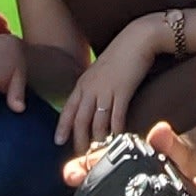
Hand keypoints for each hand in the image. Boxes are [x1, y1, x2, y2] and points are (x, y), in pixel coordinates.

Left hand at [58, 23, 170, 150]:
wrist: (137, 39)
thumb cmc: (121, 54)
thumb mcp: (100, 70)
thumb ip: (94, 86)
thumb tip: (93, 102)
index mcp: (84, 83)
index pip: (69, 108)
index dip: (63, 126)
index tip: (58, 141)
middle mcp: (91, 88)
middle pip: (81, 119)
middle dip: (79, 140)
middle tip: (80, 156)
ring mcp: (106, 89)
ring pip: (97, 121)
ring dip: (97, 139)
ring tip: (98, 153)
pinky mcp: (123, 90)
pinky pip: (116, 116)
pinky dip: (116, 130)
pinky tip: (117, 140)